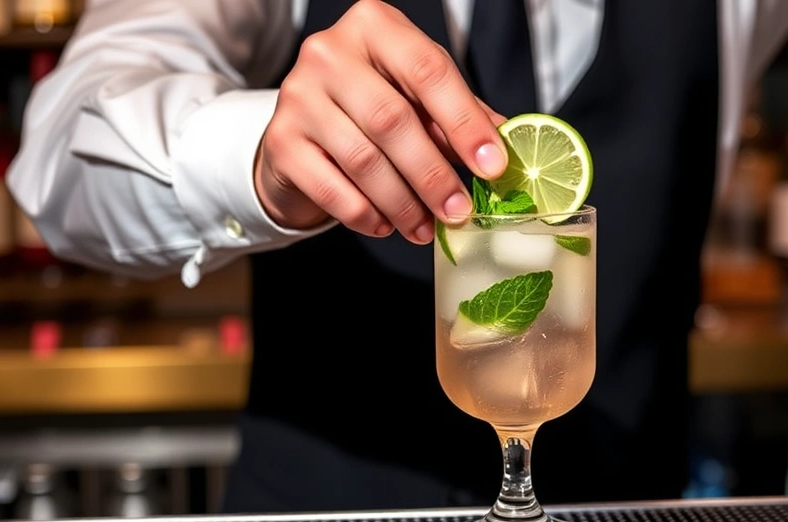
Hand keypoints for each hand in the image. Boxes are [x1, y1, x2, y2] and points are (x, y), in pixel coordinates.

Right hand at [254, 0, 507, 244]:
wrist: (300, 131)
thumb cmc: (368, 108)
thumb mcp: (415, 97)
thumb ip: (457, 114)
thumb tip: (507, 147)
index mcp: (375, 27)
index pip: (429, 70)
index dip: (465, 122)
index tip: (493, 166)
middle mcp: (330, 52)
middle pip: (393, 120)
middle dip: (433, 174)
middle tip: (459, 211)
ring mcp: (298, 95)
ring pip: (363, 159)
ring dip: (403, 202)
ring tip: (425, 228)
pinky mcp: (280, 141)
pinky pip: (330, 187)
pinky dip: (364, 214)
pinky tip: (385, 226)